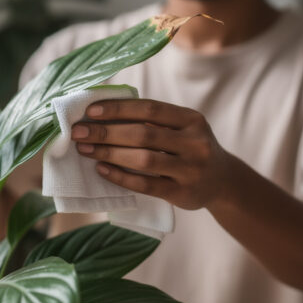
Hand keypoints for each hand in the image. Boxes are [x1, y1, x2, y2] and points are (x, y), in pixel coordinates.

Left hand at [71, 99, 234, 210]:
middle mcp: (195, 143)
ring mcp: (191, 170)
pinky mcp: (183, 194)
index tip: (90, 111)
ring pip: (143, 160)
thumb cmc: (190, 148)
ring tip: (85, 150)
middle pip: (143, 134)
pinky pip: (145, 184)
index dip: (118, 109)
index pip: (149, 109)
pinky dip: (120, 177)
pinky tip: (101, 169)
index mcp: (192, 119)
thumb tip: (102, 113)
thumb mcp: (182, 128)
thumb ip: (152, 120)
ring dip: (109, 153)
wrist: (223, 182)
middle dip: (106, 132)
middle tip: (78, 132)